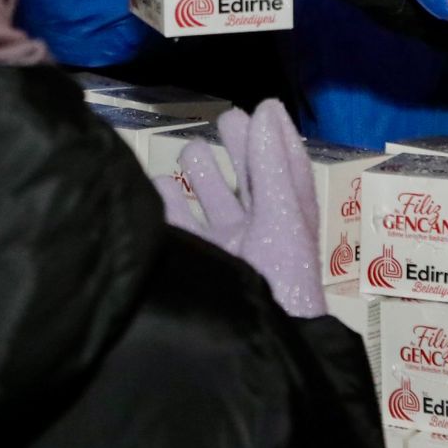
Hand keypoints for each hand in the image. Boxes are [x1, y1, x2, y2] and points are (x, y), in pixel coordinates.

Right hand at [155, 100, 325, 319]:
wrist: (247, 340)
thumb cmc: (278, 276)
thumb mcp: (280, 213)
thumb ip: (270, 163)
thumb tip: (264, 109)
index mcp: (288, 218)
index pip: (286, 169)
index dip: (277, 138)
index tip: (263, 106)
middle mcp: (259, 230)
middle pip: (248, 180)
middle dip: (238, 149)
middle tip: (225, 117)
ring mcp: (225, 247)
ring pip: (212, 201)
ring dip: (202, 175)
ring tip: (192, 151)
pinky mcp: (196, 260)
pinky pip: (179, 225)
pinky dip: (169, 203)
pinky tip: (159, 184)